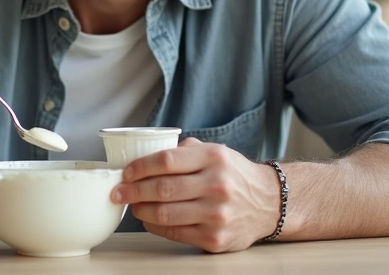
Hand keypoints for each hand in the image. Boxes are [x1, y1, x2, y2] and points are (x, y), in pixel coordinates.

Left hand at [112, 138, 278, 252]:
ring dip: (141, 210)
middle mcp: (217, 185)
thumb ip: (185, 150)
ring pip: (165, 214)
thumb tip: (147, 154)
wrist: (269, 203)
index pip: (166, 160)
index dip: (139, 167)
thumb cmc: (235, 175)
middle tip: (118, 192)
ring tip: (132, 206)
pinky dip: (155, 226)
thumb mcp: (216, 152)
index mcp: (214, 158)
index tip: (125, 173)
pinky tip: (149, 219)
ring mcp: (217, 214)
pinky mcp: (215, 238)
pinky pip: (175, 233)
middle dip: (132, 191)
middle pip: (162, 188)